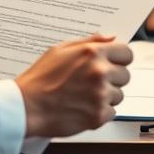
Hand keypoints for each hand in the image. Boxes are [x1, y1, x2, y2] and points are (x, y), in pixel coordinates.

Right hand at [15, 34, 132, 137]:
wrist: (26, 106)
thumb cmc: (40, 79)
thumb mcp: (60, 50)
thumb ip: (90, 42)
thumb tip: (111, 38)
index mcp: (93, 53)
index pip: (126, 53)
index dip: (119, 59)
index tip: (114, 64)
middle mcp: (99, 72)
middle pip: (125, 76)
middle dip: (112, 79)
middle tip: (92, 83)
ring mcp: (100, 95)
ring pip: (118, 95)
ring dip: (106, 97)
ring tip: (84, 96)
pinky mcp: (98, 115)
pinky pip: (112, 112)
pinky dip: (100, 112)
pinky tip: (83, 108)